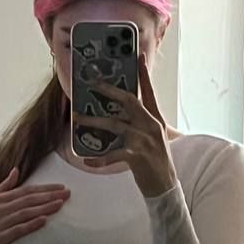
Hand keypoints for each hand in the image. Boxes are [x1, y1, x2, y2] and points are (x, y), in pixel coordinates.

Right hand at [0, 169, 68, 243]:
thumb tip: (15, 171)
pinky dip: (31, 224)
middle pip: (29, 200)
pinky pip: (18, 230)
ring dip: (44, 208)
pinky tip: (43, 221)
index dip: (44, 189)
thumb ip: (3, 186)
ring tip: (60, 204)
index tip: (60, 187)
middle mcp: (0, 208)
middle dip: (50, 196)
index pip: (26, 190)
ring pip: (26, 213)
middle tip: (67, 193)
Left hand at [76, 55, 176, 198]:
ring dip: (93, 120)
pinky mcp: (137, 156)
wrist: (166, 187)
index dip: (143, 74)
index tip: (138, 57)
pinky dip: (99, 158)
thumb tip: (122, 114)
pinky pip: (113, 153)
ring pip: (115, 124)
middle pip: (129, 100)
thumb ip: (142, 124)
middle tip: (91, 82)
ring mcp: (144, 140)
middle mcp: (151, 126)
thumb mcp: (154, 138)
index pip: (149, 92)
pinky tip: (87, 160)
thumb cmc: (157, 162)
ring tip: (77, 118)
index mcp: (155, 119)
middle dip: (108, 89)